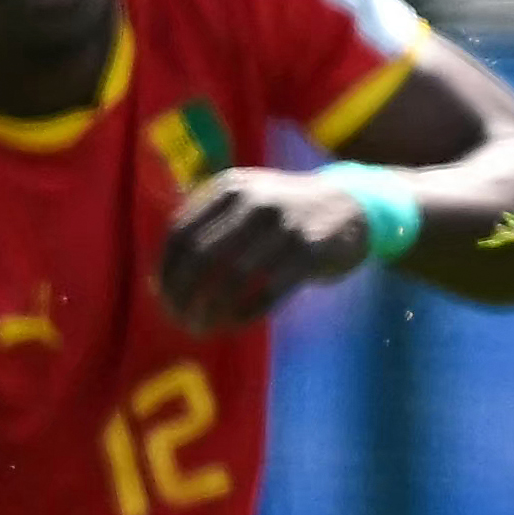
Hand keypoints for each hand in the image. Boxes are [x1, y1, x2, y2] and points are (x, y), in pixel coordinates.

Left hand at [155, 167, 373, 333]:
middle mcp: (255, 202)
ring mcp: (285, 226)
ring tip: (202, 327)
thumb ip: (206, 226)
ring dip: (211, 309)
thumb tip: (159, 281)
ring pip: (232, 278)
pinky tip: (234, 323)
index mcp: (231, 187)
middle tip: (178, 318)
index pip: (181, 232)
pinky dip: (244, 313)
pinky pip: (266, 292)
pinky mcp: (311, 252)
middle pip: (201, 256)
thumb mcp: (246, 199)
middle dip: (182, 294)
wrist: (354, 206)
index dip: (166, 270)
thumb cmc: (286, 212)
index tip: (162, 298)